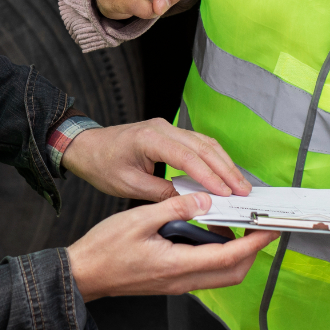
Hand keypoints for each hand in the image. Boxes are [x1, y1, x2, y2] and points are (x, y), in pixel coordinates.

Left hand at [61, 117, 250, 200]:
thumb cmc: (102, 165)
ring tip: (240, 185)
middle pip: (203, 147)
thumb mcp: (129, 186)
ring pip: (205, 142)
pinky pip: (197, 143)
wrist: (86, 146)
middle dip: (226, 170)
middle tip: (244, 191)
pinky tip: (224, 173)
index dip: (210, 176)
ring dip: (224, 163)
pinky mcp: (169, 131)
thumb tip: (191, 203)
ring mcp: (167, 126)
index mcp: (149, 138)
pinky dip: (213, 158)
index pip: (188, 157)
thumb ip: (161, 192)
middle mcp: (162, 127)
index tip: (226, 193)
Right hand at [67, 192, 275, 301]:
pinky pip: (204, 272)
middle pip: (233, 273)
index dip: (254, 243)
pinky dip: (216, 256)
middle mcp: (182, 280)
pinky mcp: (171, 281)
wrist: (83, 275)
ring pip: (220, 275)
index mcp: (177, 265)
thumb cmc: (104, 249)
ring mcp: (177, 284)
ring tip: (238, 227)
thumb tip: (205, 200)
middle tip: (261, 228)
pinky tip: (209, 236)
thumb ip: (175, 208)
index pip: (229, 256)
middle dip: (253, 252)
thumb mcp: (139, 219)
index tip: (270, 229)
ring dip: (235, 254)